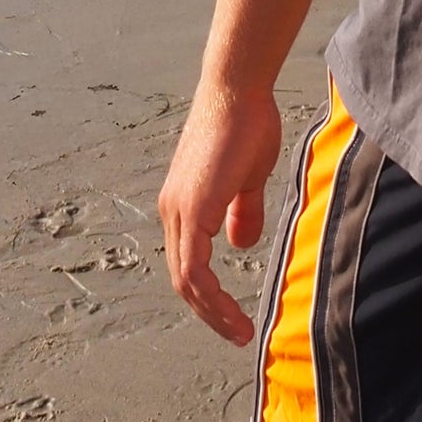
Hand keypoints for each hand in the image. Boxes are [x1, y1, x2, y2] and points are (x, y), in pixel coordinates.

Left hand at [159, 82, 285, 344]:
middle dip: (211, 312)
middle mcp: (173, 211)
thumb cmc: (246, 123)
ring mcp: (179, 210)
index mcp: (185, 205)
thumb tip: (240, 244)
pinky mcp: (191, 207)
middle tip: (237, 333)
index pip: (190, 264)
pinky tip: (231, 307)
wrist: (237, 89)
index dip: (210, 295)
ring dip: (212, 310)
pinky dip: (211, 294)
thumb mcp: (247, 177)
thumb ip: (241, 211)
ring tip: (238, 330)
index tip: (235, 315)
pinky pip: (195, 266)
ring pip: (187, 278)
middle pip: (184, 279)